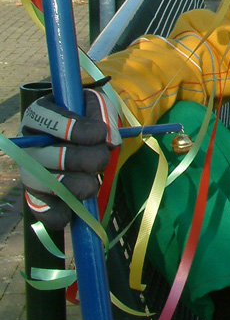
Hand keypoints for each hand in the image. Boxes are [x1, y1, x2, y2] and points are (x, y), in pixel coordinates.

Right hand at [20, 89, 121, 229]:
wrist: (80, 139)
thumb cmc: (86, 117)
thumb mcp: (95, 105)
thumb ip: (103, 114)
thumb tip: (110, 140)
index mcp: (39, 116)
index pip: (49, 121)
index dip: (76, 129)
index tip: (100, 133)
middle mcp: (28, 144)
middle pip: (51, 156)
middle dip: (85, 159)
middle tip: (103, 158)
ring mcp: (30, 171)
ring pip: (48, 184)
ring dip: (78, 185)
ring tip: (93, 183)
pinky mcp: (37, 196)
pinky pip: (42, 210)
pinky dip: (60, 214)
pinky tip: (75, 209)